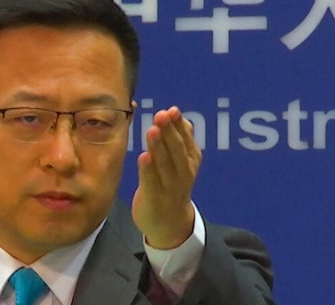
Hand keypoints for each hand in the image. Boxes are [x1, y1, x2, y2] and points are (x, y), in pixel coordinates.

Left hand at [131, 106, 201, 248]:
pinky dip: (148, 169)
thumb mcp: (182, 163)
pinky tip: (143, 156)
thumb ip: (181, 141)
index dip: (178, 125)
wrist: (170, 224)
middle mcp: (184, 173)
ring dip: (158, 146)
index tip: (171, 110)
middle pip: (177, 149)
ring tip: (152, 130)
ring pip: (165, 164)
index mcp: (191, 161)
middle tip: (161, 115)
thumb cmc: (172, 185)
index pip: (186, 139)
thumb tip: (181, 119)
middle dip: (169, 131)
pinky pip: (151, 182)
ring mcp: (170, 187)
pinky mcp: (155, 198)